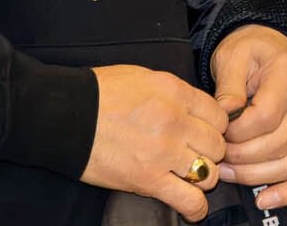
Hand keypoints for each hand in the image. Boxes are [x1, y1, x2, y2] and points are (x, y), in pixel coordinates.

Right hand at [82, 64, 229, 221]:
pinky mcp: (147, 180)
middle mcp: (176, 122)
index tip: (206, 133)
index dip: (215, 127)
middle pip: (218, 144)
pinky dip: (195, 207)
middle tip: (196, 154)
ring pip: (208, 171)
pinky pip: (187, 199)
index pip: (220, 115)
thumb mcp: (148, 78)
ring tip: (190, 175)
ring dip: (202, 175)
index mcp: (177, 93)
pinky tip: (194, 208)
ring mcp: (164, 152)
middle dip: (211, 151)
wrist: (66, 115)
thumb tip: (196, 109)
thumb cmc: (102, 93)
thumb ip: (178, 94)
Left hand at [209, 24, 286, 209]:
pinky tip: (265, 199)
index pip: (266, 117)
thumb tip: (226, 113)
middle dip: (240, 158)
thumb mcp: (233, 56)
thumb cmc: (250, 53)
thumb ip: (229, 85)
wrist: (270, 49)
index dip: (237, 133)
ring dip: (254, 176)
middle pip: (278, 145)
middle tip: (216, 156)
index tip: (218, 132)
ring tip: (228, 172)